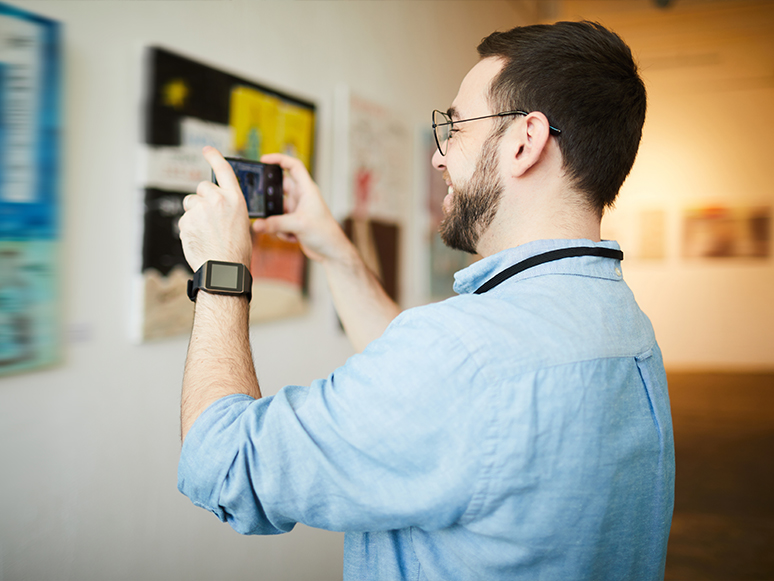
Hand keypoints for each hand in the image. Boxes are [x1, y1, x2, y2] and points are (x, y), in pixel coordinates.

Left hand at [178, 147, 252, 271]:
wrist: (224, 269)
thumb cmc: (236, 252)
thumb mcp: (242, 224)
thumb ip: (228, 209)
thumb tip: (217, 206)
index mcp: (235, 200)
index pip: (224, 171)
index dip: (215, 157)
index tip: (207, 149)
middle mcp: (217, 200)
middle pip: (202, 188)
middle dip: (202, 198)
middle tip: (209, 217)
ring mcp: (200, 209)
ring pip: (190, 204)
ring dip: (194, 214)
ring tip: (205, 232)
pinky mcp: (186, 220)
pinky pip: (184, 220)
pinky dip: (189, 228)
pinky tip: (199, 239)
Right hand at [253, 153, 351, 264]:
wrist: (331, 252)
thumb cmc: (325, 233)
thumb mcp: (299, 225)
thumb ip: (276, 224)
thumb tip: (257, 224)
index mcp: (307, 190)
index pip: (293, 166)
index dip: (279, 159)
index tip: (263, 159)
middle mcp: (301, 197)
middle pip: (279, 188)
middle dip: (270, 197)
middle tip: (260, 201)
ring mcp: (297, 210)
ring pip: (276, 209)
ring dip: (276, 220)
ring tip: (286, 230)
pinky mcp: (293, 222)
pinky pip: (278, 222)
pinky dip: (281, 231)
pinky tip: (293, 238)